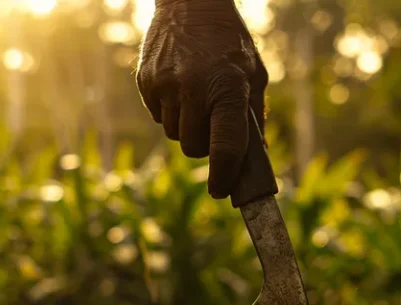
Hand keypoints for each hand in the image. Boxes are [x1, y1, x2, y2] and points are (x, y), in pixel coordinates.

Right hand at [136, 0, 267, 198]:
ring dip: (188, 128)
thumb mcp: (254, 74)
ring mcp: (165, 86)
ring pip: (175, 136)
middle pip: (195, 149)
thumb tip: (254, 158)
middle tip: (213, 125)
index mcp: (227, 88)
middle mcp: (193, 89)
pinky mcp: (146, 83)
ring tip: (197, 98)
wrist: (190, 4)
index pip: (225, 147)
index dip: (224, 176)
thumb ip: (254, 116)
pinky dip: (171, 113)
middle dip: (206, 146)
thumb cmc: (230, 43)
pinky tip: (180, 89)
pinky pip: (159, 118)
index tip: (221, 191)